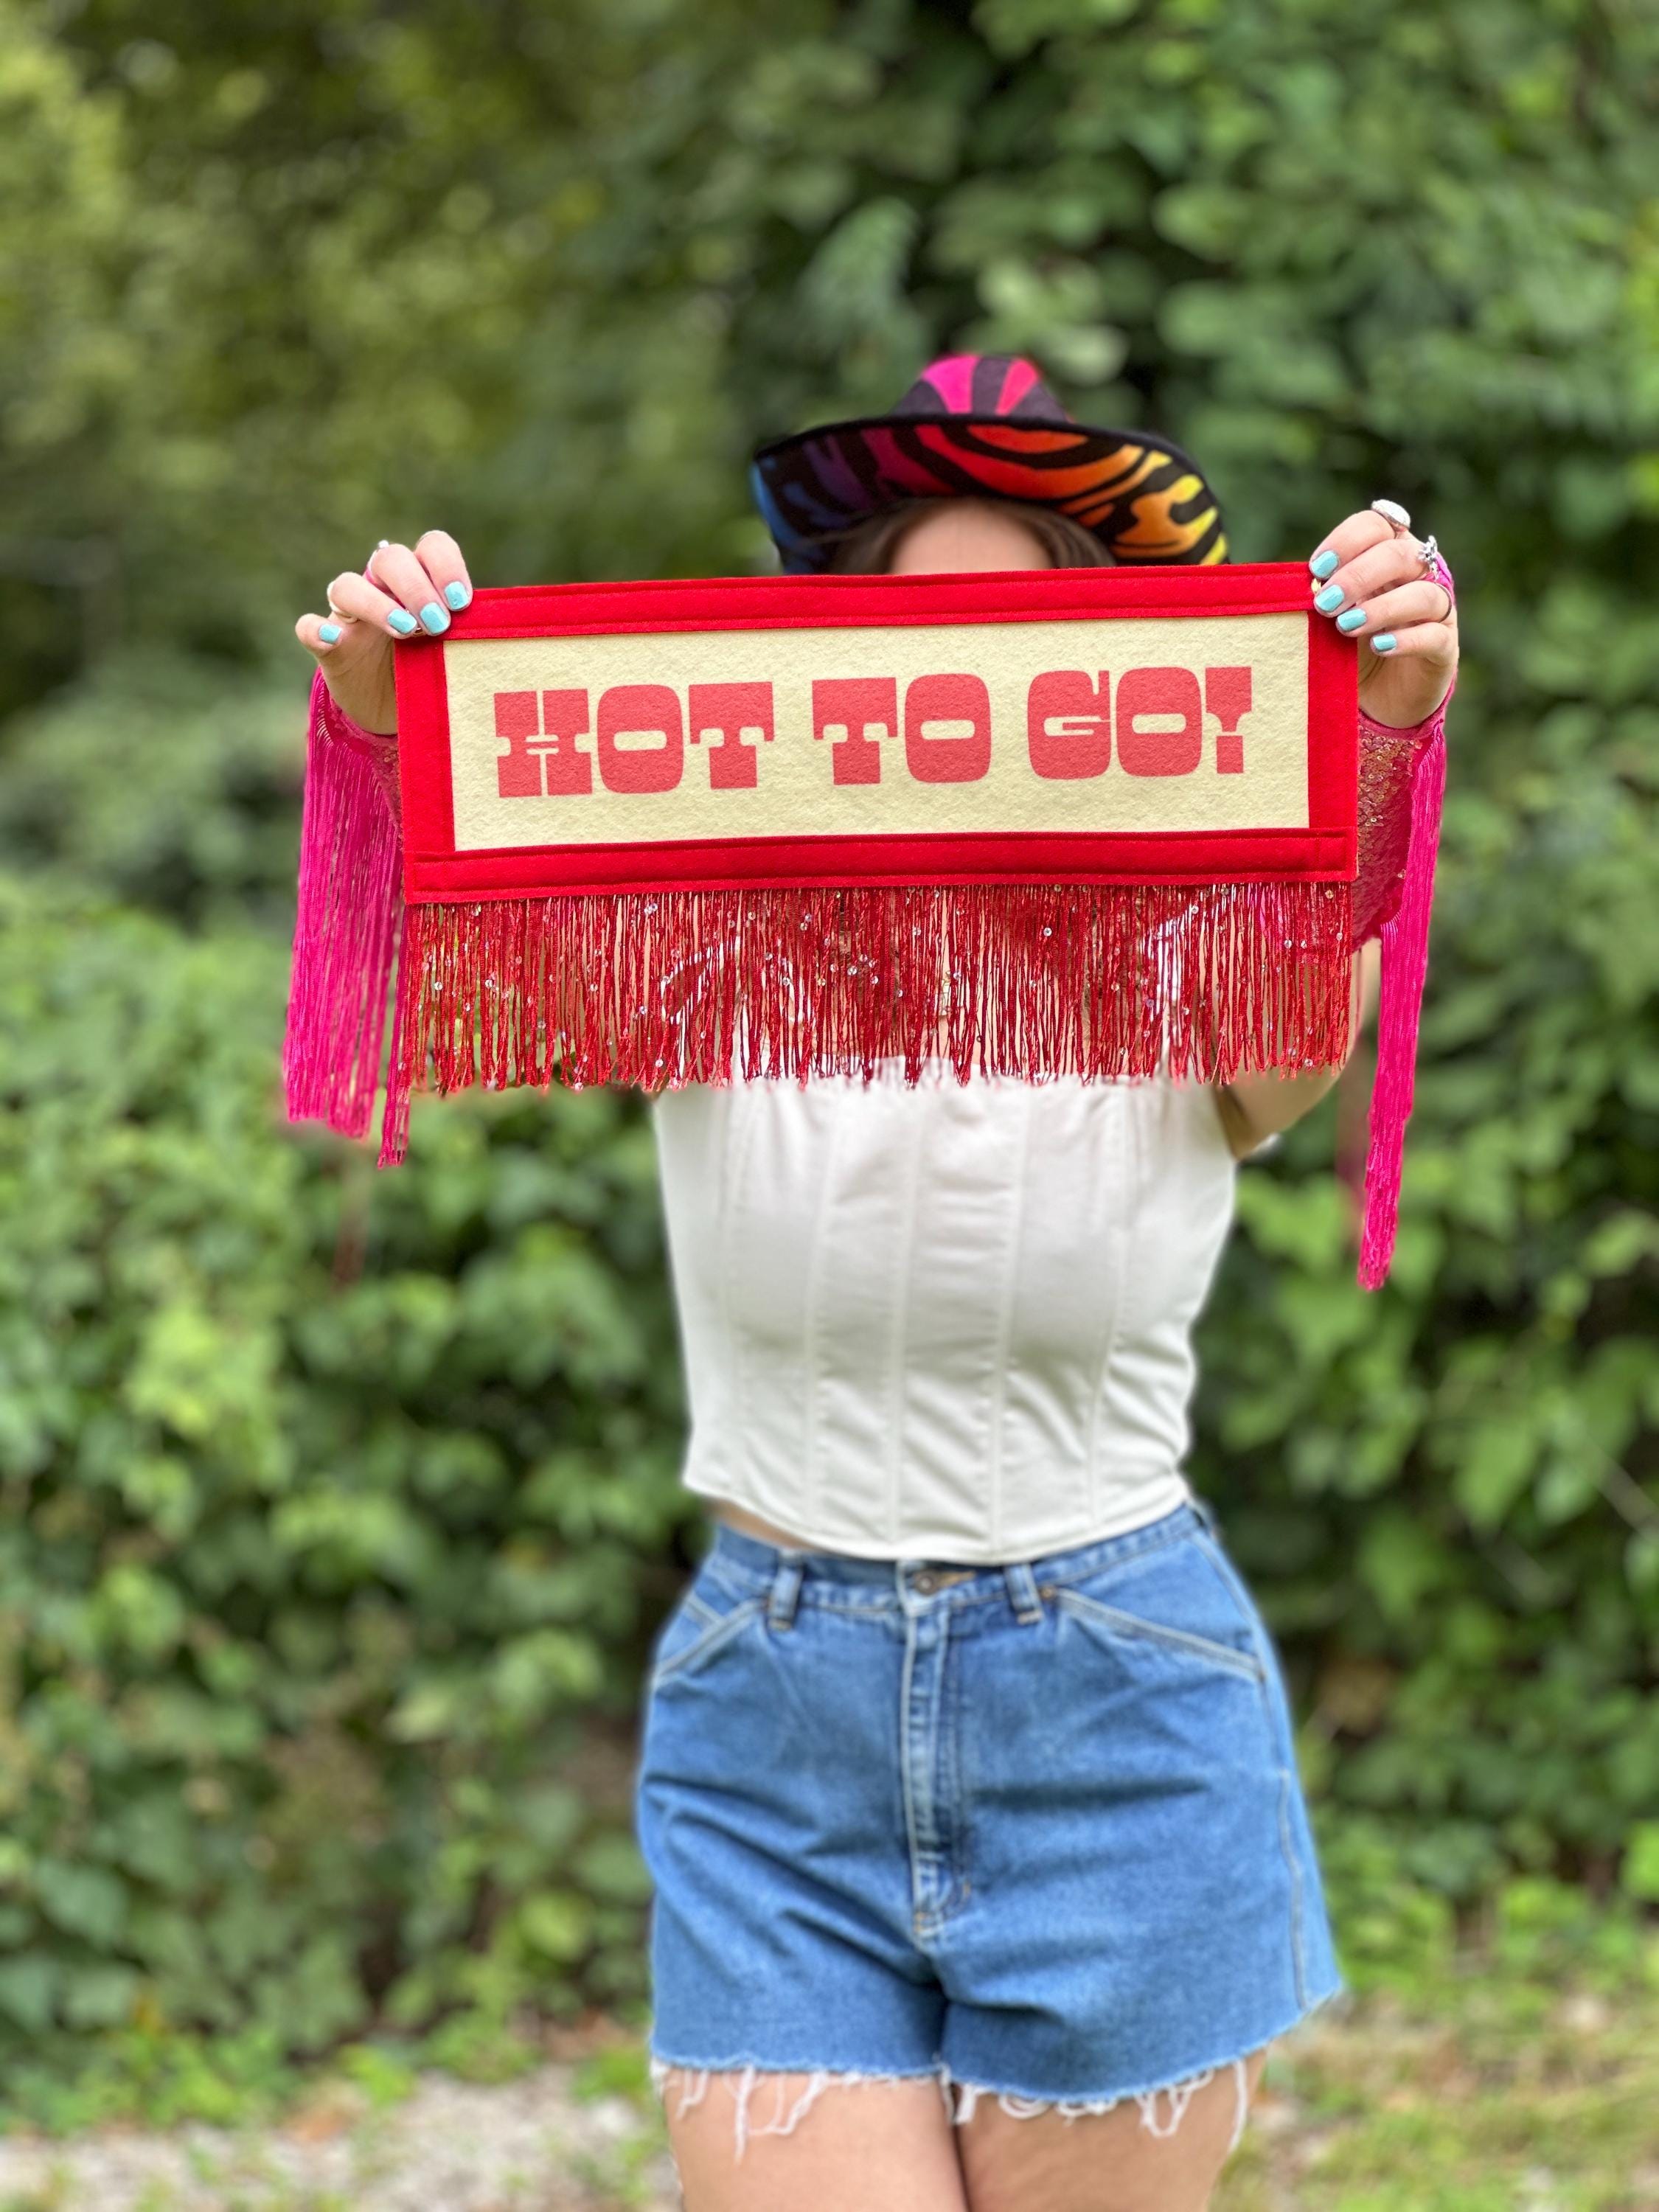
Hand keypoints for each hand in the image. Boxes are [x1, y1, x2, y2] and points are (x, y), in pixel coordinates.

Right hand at [293, 531, 473, 734]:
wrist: (396, 715)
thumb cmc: (436, 675)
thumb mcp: (459, 656)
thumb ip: (475, 638)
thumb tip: (510, 636)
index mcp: (421, 583)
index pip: (431, 547)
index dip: (445, 564)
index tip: (463, 601)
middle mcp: (382, 589)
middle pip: (389, 559)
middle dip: (416, 586)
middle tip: (438, 624)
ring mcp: (350, 616)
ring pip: (347, 585)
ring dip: (376, 604)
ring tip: (404, 631)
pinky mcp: (327, 646)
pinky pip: (308, 627)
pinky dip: (316, 629)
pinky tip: (332, 638)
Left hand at [1306, 510, 1457, 729]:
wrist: (1378, 697)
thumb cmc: (1351, 646)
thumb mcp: (1332, 617)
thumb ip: (1322, 596)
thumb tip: (1297, 586)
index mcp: (1389, 553)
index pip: (1378, 525)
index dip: (1348, 540)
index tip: (1317, 569)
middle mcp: (1419, 573)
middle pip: (1399, 555)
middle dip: (1358, 575)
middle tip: (1325, 603)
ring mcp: (1437, 609)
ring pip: (1422, 594)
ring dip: (1381, 608)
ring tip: (1346, 626)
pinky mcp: (1445, 647)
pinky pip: (1434, 635)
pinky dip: (1406, 640)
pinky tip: (1379, 646)